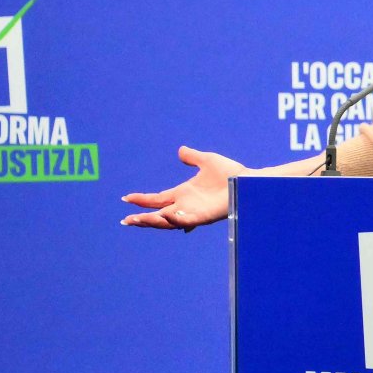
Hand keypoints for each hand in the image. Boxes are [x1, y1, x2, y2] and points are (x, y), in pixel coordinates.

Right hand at [121, 146, 248, 229]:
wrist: (247, 181)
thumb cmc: (229, 173)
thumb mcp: (206, 160)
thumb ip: (192, 157)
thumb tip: (180, 150)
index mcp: (183, 193)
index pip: (157, 199)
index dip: (141, 200)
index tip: (125, 198)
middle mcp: (185, 205)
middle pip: (158, 214)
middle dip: (142, 218)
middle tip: (125, 220)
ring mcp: (194, 212)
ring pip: (168, 221)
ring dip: (152, 221)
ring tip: (136, 220)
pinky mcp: (204, 216)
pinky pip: (186, 221)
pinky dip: (175, 220)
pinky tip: (164, 216)